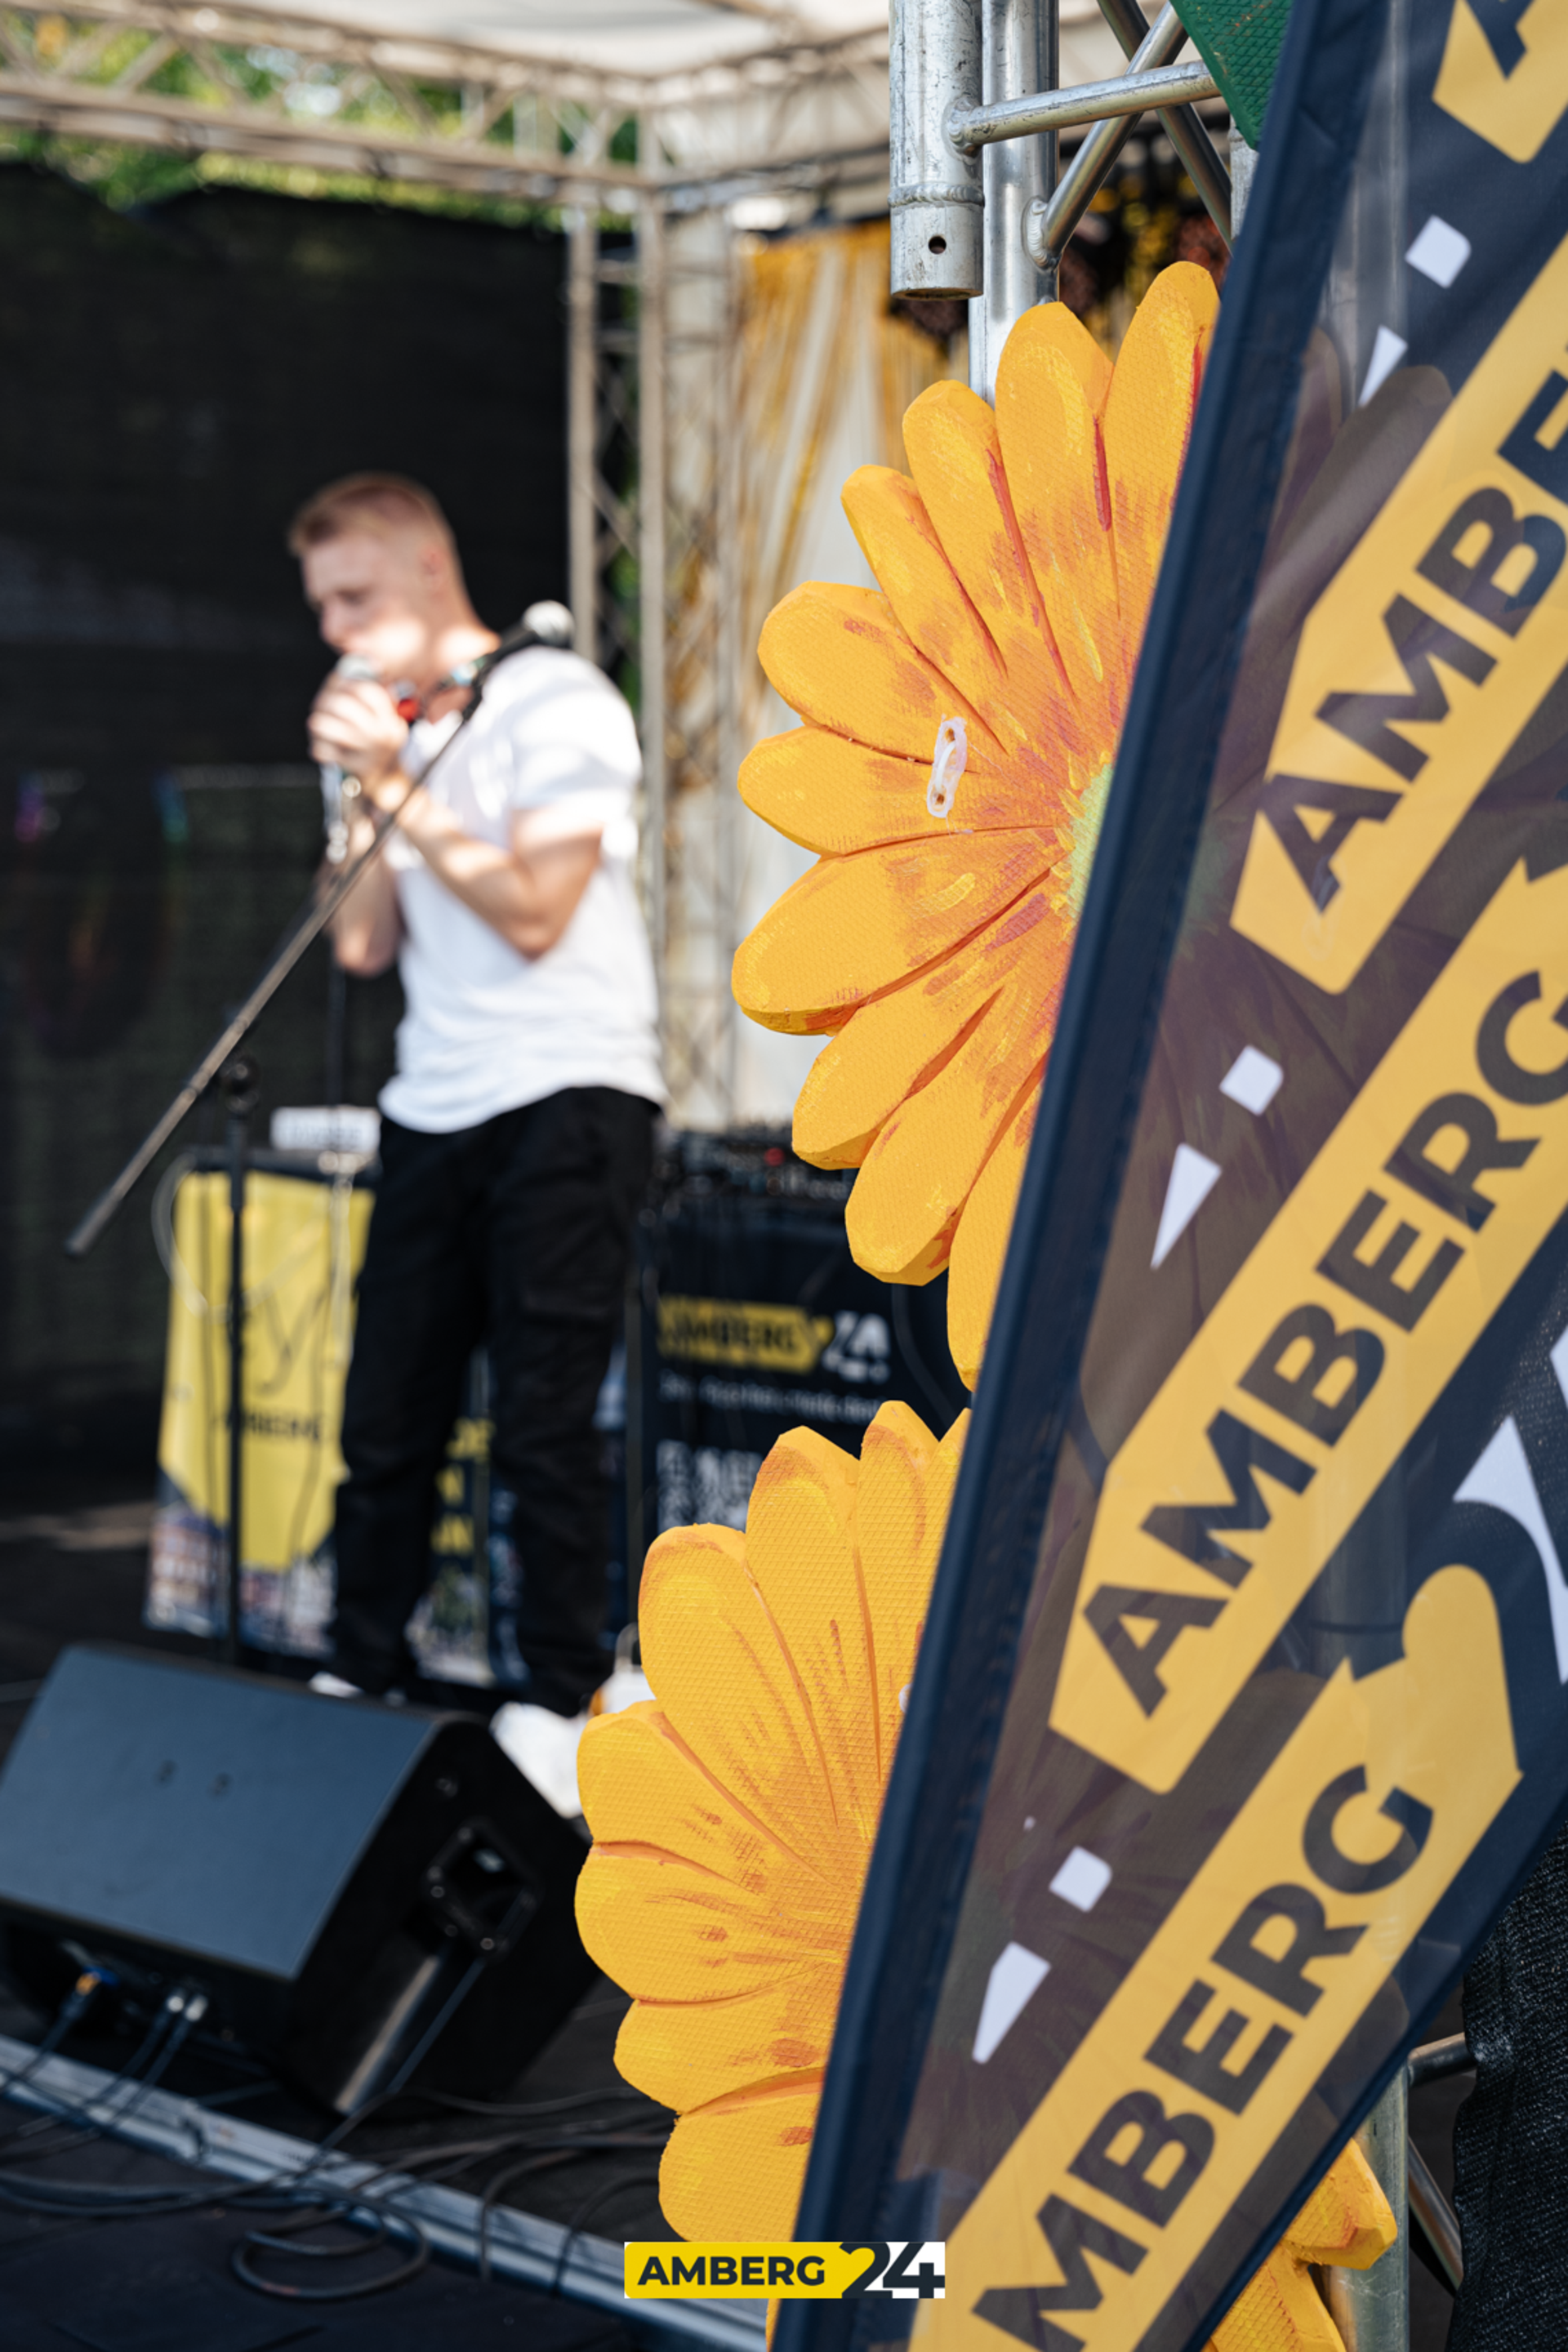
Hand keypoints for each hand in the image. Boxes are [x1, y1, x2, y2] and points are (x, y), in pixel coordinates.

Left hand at [308, 674, 408, 794]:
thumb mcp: (384, 718)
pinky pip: (325, 751)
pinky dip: (319, 747)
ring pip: (327, 726)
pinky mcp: (354, 769)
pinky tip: (322, 747)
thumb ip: (369, 691)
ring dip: (318, 723)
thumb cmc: (379, 742)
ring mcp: (369, 753)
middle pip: (343, 705)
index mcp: (391, 719)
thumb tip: (355, 665)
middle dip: (325, 701)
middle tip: (321, 705)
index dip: (346, 683)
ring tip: (317, 724)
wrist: (389, 782)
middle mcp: (383, 735)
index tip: (338, 686)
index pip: (366, 690)